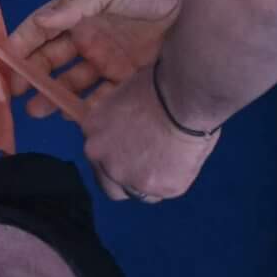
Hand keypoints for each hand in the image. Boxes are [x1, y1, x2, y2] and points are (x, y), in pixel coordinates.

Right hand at [9, 0, 188, 120]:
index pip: (42, 30)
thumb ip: (75, 5)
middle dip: (31, 77)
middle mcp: (91, 39)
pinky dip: (87, 109)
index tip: (3, 63)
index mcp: (81, 13)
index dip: (21, 45)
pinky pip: (103, 98)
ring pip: (73, 84)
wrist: (203, 4)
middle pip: (52, 61)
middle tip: (16, 95)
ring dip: (53, 97)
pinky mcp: (131, 80)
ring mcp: (110, 61)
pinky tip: (74, 118)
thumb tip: (40, 22)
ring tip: (37, 112)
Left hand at [73, 63, 219, 203]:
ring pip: (138, 193)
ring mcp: (128, 177)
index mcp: (92, 130)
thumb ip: (118, 120)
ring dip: (150, 182)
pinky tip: (184, 160)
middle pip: (109, 184)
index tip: (133, 150)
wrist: (184, 95)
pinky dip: (174, 179)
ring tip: (172, 161)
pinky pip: (164, 190)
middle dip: (127, 179)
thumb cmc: (161, 83)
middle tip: (150, 167)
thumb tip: (129, 126)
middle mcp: (102, 158)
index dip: (117, 154)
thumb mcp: (124, 96)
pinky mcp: (157, 187)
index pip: (98, 155)